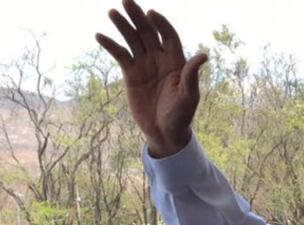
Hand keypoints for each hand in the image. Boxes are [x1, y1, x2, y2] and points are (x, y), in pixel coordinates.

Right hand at [96, 0, 206, 156]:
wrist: (164, 133)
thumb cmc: (181, 116)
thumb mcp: (188, 97)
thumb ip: (191, 76)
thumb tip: (203, 55)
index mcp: (176, 61)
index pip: (168, 36)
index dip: (161, 24)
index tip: (151, 14)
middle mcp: (159, 59)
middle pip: (148, 32)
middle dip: (138, 17)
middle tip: (126, 1)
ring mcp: (144, 65)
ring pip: (133, 40)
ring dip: (123, 26)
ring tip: (112, 12)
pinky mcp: (131, 74)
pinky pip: (120, 55)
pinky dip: (111, 45)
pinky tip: (100, 35)